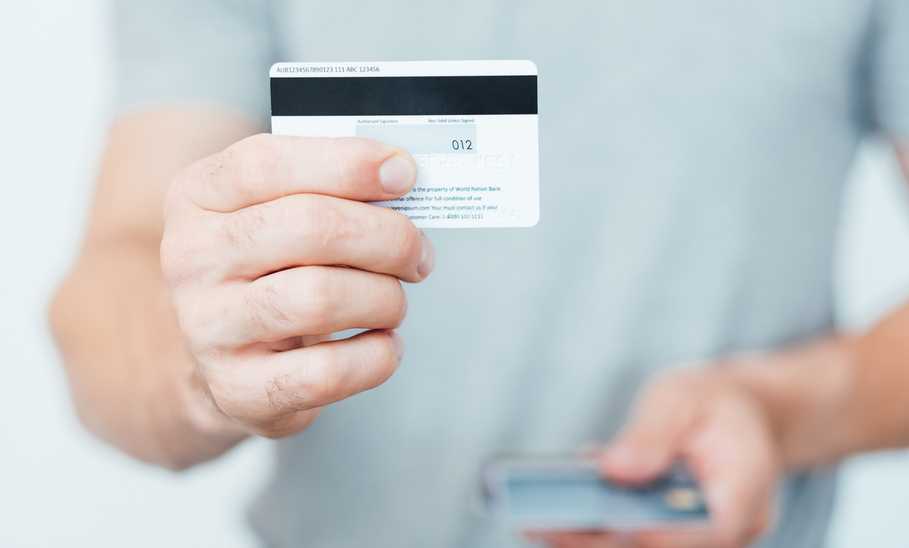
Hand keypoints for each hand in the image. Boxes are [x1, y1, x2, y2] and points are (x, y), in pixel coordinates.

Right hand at [160, 134, 432, 439]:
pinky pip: (328, 372)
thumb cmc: (268, 270)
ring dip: (384, 298)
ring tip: (394, 302)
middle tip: (418, 254)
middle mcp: (192, 258)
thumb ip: (327, 186)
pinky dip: (377, 356)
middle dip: (388, 237)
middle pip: (310, 228)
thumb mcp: (274, 211)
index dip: (348, 164)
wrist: (225, 358)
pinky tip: (383, 344)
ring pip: (321, 299)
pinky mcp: (239, 388)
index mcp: (198, 196)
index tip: (404, 172)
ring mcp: (209, 327)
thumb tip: (399, 175)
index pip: (266, 163)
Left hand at [530, 368, 780, 547]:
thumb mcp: (682, 396)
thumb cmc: (712, 400)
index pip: (706, 532)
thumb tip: (612, 471)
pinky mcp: (674, 538)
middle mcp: (730, 530)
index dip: (654, 535)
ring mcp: (702, 540)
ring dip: (590, 539)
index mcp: (745, 493)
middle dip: (600, 540)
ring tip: (534, 522)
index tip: (602, 525)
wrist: (741, 412)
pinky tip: (554, 510)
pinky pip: (636, 538)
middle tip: (540, 525)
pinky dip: (597, 527)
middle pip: (663, 547)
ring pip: (645, 547)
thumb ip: (652, 432)